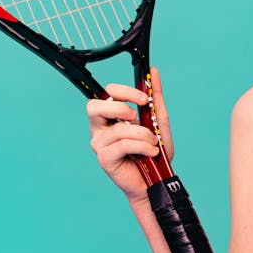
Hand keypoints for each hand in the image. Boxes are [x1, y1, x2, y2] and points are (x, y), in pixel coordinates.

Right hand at [86, 66, 173, 203]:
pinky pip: (122, 145)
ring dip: (142, 134)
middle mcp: (100, 128)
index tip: (144, 98)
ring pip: (117, 129)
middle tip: (137, 115)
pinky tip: (150, 153)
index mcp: (110, 116)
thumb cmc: (153, 151)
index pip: (106, 93)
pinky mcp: (104, 159)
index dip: (124, 91)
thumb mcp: (158, 120)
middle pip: (93, 106)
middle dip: (119, 107)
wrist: (157, 180)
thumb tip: (153, 72)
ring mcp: (99, 144)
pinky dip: (141, 146)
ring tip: (153, 143)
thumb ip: (155, 97)